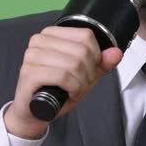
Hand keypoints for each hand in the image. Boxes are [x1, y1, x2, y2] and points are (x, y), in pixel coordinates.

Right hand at [4, 26, 123, 138]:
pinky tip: (68, 94)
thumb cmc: (57, 90)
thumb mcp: (84, 75)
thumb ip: (101, 63)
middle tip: (81, 85)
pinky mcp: (29, 73)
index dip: (95, 56)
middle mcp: (39, 41)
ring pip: (74, 64)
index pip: (86, 35)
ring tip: (73, 90)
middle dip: (89, 73)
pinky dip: (72, 88)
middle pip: (82, 51)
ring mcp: (32, 56)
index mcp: (51, 34)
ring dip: (81, 83)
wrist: (35, 112)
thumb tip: (116, 53)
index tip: (89, 71)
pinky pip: (62, 76)